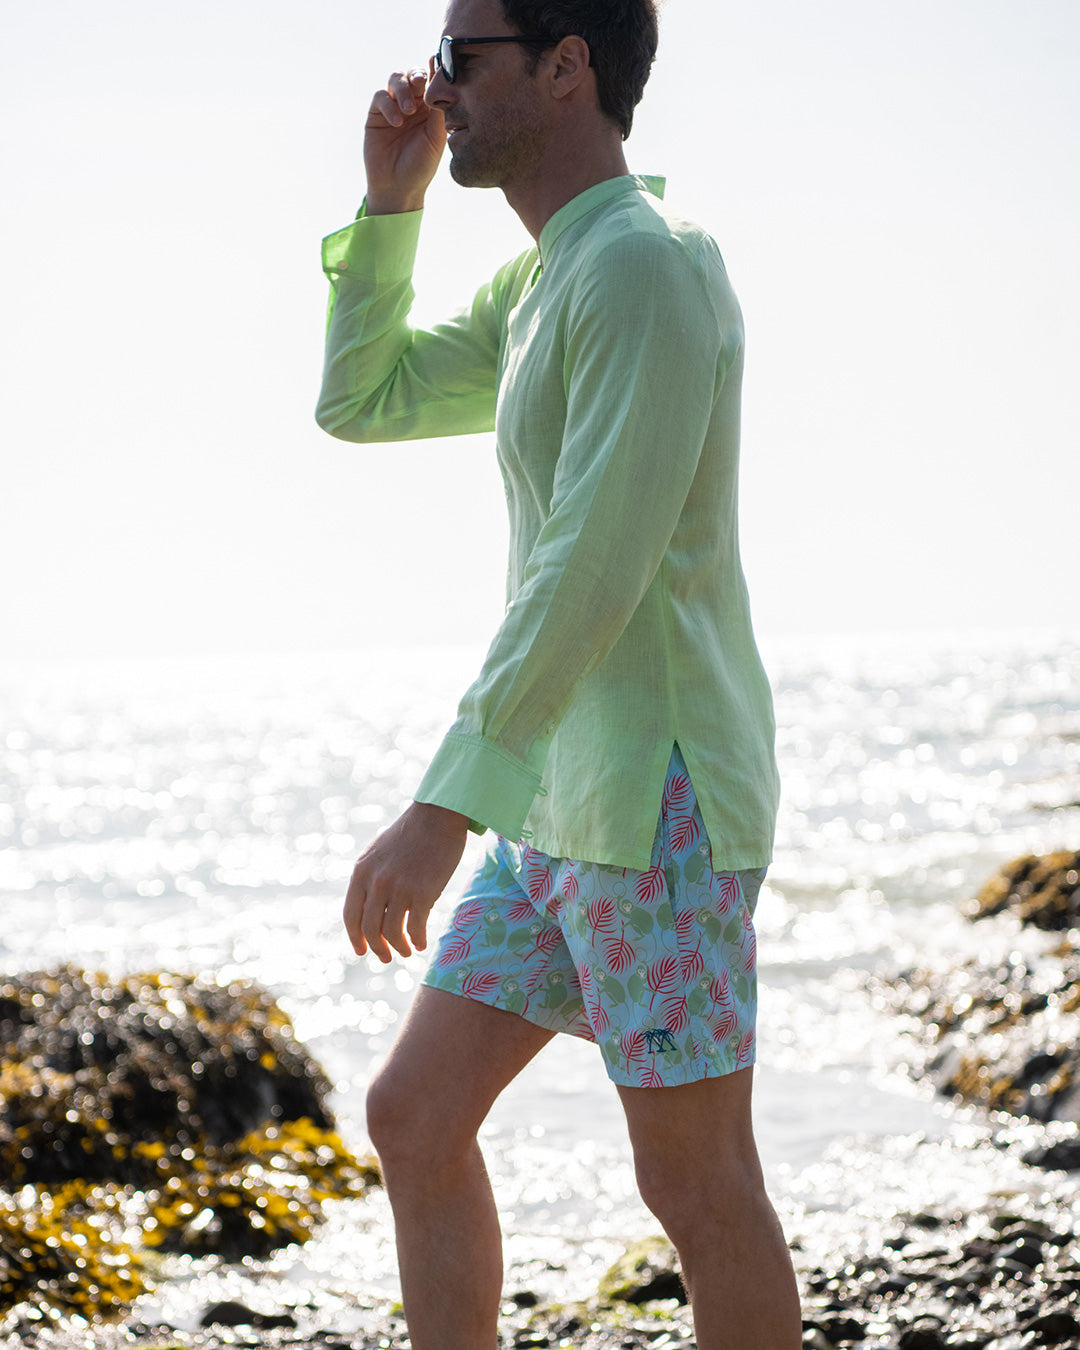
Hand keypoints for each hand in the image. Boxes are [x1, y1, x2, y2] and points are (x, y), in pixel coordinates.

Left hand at [344, 801, 469, 962]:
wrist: (438, 816)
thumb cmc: (410, 833)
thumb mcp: (378, 853)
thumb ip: (369, 878)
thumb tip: (368, 908)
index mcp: (361, 872)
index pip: (350, 915)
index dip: (355, 938)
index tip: (362, 950)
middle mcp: (377, 882)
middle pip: (370, 929)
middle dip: (377, 949)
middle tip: (386, 957)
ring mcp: (400, 888)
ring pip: (392, 932)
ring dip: (398, 948)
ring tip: (406, 951)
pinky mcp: (424, 892)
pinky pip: (416, 927)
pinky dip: (417, 940)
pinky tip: (421, 943)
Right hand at [364, 68, 445, 214]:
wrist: (398, 187)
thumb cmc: (421, 165)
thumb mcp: (436, 137)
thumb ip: (440, 109)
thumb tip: (445, 80)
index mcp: (430, 108)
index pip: (430, 80)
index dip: (432, 70)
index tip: (435, 65)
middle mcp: (412, 103)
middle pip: (412, 74)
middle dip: (416, 75)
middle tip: (421, 83)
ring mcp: (393, 107)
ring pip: (395, 79)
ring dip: (403, 89)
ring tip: (409, 111)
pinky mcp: (376, 114)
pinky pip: (380, 97)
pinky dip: (388, 105)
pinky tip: (396, 122)